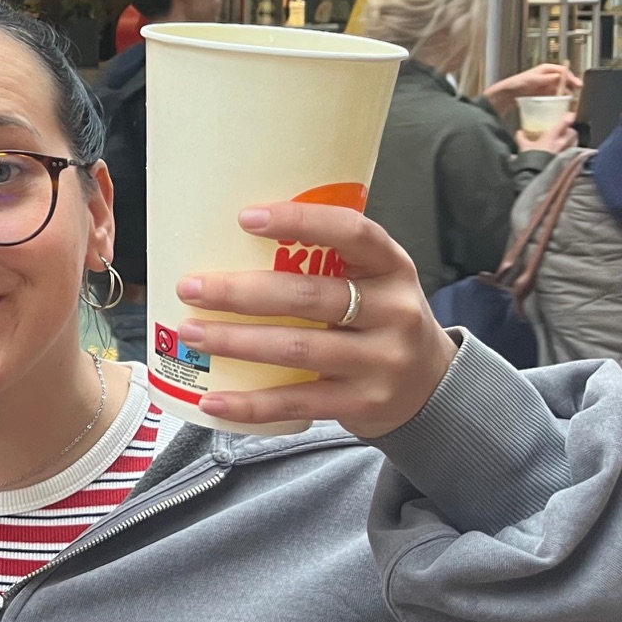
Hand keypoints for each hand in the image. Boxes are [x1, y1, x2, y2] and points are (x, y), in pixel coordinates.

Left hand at [174, 201, 456, 437]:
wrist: (433, 386)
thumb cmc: (379, 317)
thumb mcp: (372, 279)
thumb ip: (324, 259)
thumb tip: (226, 240)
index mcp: (391, 266)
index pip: (352, 233)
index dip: (300, 222)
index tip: (245, 217)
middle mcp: (393, 312)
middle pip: (309, 296)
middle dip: (240, 292)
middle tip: (190, 287)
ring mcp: (380, 361)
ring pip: (297, 349)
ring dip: (235, 341)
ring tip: (191, 333)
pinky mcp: (363, 403)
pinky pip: (296, 403)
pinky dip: (250, 404)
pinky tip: (213, 399)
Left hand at [484, 62, 580, 116]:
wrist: (508, 94)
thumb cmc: (518, 83)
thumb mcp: (532, 79)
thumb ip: (546, 78)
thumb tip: (559, 76)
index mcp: (547, 69)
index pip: (563, 71)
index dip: (571, 77)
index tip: (578, 84)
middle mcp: (549, 76)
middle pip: (565, 79)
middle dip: (572, 85)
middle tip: (579, 93)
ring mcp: (548, 85)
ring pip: (562, 88)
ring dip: (568, 93)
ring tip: (573, 100)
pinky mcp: (545, 93)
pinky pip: (556, 95)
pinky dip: (561, 98)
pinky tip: (564, 103)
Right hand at [516, 119, 579, 154]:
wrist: (536, 174)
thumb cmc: (531, 159)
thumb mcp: (524, 147)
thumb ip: (522, 138)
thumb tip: (520, 132)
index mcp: (551, 137)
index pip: (563, 124)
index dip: (568, 118)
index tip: (571, 114)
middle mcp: (562, 143)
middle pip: (572, 132)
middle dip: (570, 130)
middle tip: (565, 131)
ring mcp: (567, 152)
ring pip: (575, 142)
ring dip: (572, 140)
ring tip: (566, 141)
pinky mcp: (569, 160)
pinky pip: (573, 152)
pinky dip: (571, 150)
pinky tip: (566, 152)